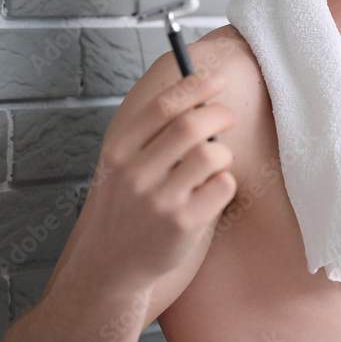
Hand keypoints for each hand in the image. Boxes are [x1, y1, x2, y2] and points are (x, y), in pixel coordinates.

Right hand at [81, 69, 237, 283]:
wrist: (112, 263)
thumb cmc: (127, 205)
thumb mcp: (121, 165)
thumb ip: (150, 133)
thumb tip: (197, 93)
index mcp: (118, 151)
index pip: (162, 107)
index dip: (195, 86)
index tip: (217, 78)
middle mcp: (135, 174)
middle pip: (191, 126)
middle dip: (219, 114)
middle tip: (228, 116)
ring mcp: (159, 201)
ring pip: (211, 155)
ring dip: (224, 152)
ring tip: (217, 162)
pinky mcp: (182, 225)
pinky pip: (223, 186)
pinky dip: (226, 182)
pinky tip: (213, 190)